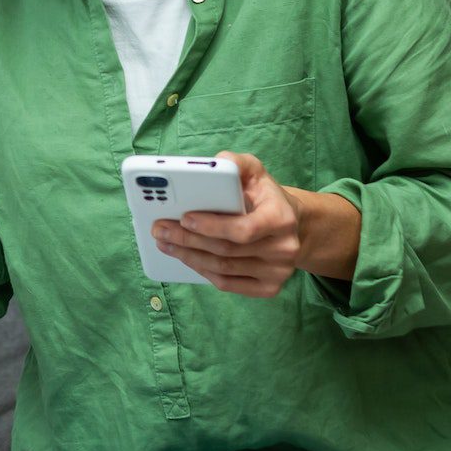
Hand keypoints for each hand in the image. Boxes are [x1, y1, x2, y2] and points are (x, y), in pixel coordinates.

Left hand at [151, 151, 302, 297]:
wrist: (290, 224)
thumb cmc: (264, 196)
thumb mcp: (254, 172)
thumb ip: (236, 164)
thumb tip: (216, 162)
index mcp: (282, 218)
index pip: (243, 229)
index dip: (211, 227)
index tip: (184, 218)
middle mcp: (284, 248)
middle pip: (227, 250)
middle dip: (187, 240)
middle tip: (160, 230)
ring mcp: (278, 272)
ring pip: (223, 269)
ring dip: (189, 257)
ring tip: (165, 243)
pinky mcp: (269, 288)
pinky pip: (228, 284)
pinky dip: (202, 272)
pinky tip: (185, 258)